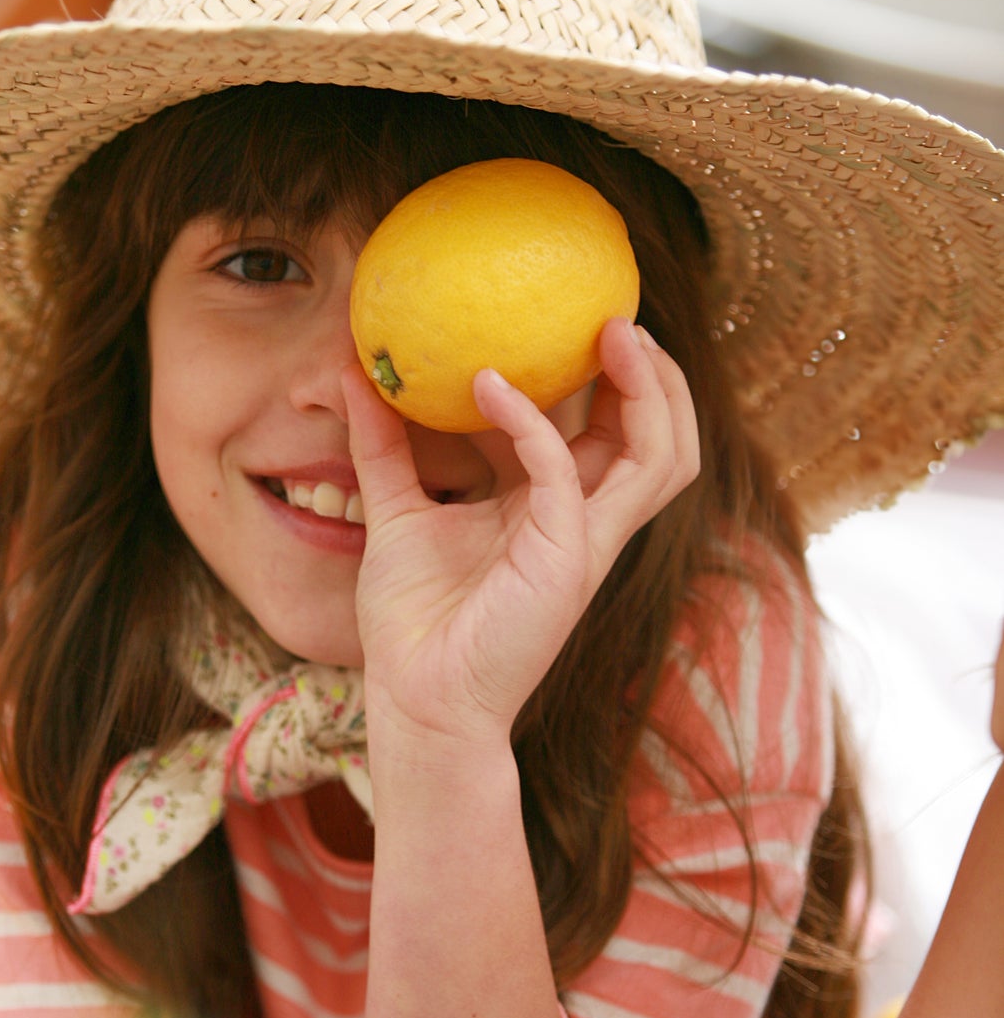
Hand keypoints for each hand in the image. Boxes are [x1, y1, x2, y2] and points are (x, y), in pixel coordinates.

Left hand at [342, 319, 699, 748]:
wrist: (415, 700)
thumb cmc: (413, 623)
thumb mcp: (396, 513)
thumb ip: (384, 446)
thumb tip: (355, 371)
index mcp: (556, 511)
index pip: (608, 434)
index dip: (611, 378)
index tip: (576, 319)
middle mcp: (584, 522)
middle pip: (663, 440)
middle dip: (659, 377)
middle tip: (618, 317)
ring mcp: (583, 542)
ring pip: (662, 455)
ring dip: (649, 390)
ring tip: (614, 331)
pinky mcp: (564, 559)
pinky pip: (566, 472)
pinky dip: (533, 421)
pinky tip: (488, 384)